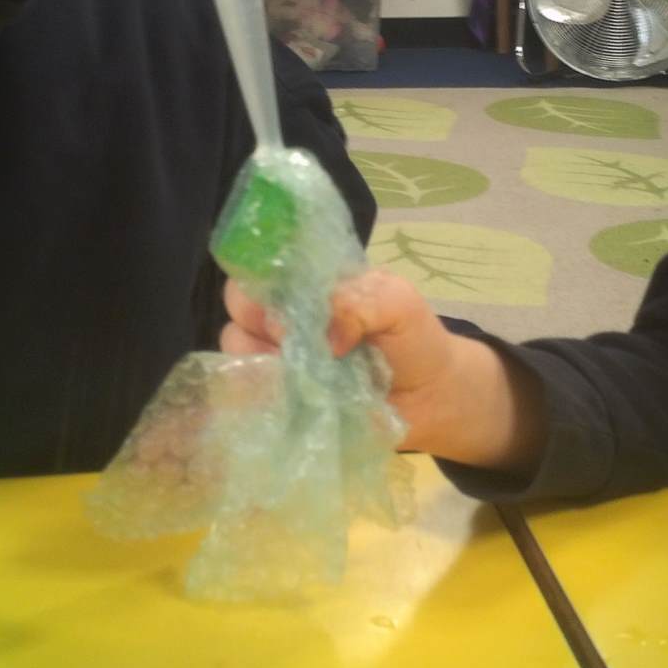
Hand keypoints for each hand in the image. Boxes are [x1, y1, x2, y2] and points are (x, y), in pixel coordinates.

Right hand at [222, 270, 545, 470]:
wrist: (430, 397)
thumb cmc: (412, 339)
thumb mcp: (397, 302)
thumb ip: (359, 302)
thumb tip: (325, 337)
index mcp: (309, 285)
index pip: (260, 267)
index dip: (263, 281)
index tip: (287, 302)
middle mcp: (285, 318)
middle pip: (238, 307)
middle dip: (259, 321)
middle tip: (296, 340)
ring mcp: (279, 360)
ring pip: (236, 352)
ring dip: (264, 362)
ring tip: (304, 374)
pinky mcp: (281, 400)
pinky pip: (248, 396)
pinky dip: (259, 396)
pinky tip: (289, 398)